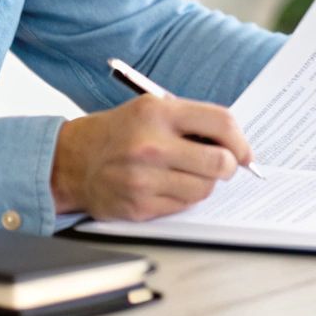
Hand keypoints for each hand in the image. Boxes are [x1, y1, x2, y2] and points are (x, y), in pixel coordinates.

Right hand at [48, 94, 252, 220]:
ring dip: (205, 183)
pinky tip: (168, 185)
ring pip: (205, 188)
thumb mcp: (151, 109)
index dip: (240, 140)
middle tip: (221, 164)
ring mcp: (144, 179)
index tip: (243, 151)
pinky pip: (184, 205)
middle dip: (228, 165)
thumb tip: (235, 142)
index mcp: (157, 113)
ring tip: (187, 172)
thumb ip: (192, 119)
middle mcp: (151, 145)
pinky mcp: (139, 206)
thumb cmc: (119, 133)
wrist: (72, 161)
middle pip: (220, 161)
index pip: (221, 122)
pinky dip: (184, 197)